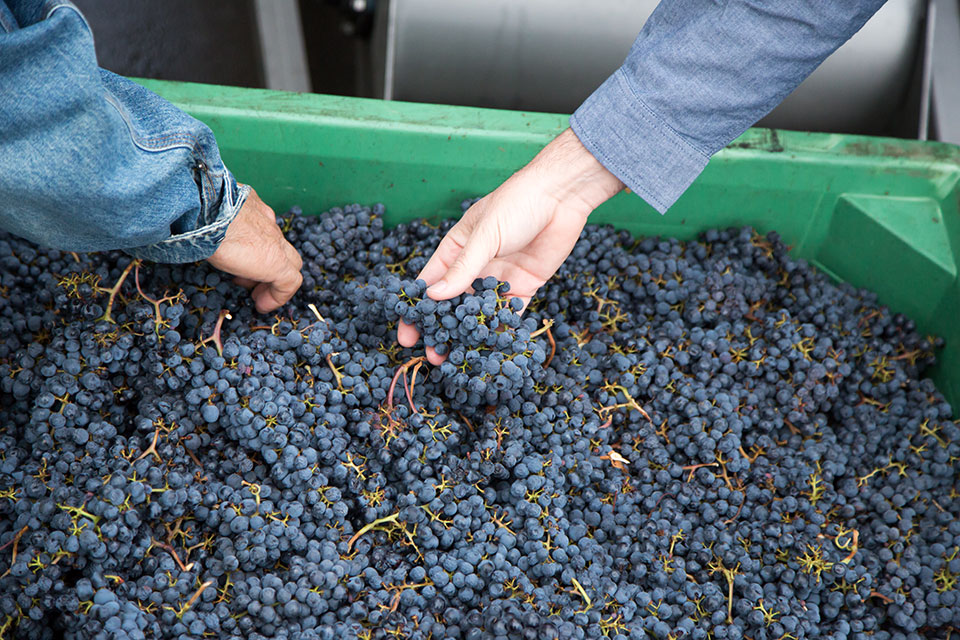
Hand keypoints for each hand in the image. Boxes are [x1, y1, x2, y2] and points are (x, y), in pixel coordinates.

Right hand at [207, 188, 302, 312]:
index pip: (260, 228)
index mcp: (248, 205)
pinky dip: (279, 296)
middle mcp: (265, 220)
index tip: (237, 263)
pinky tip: (262, 306)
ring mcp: (275, 238)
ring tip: (255, 296)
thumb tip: (187, 234)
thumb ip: (204, 222)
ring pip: (289, 262)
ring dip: (272, 280)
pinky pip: (290, 281)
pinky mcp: (278, 261)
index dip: (252, 248)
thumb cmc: (195, 211)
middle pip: (279, 246)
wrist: (205, 213)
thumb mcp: (200, 215)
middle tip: (247, 282)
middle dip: (267, 265)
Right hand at [398, 129, 622, 362]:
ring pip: (480, 313)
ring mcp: (499, 278)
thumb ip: (462, 269)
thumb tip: (434, 297)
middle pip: (454, 304)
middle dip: (443, 330)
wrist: (561, 197)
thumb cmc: (516, 204)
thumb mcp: (483, 235)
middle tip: (434, 356)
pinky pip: (510, 313)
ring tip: (462, 359)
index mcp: (456, 249)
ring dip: (471, 335)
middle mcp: (475, 266)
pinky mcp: (524, 286)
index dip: (417, 309)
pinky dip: (503, 330)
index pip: (430, 283)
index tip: (407, 334)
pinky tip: (495, 349)